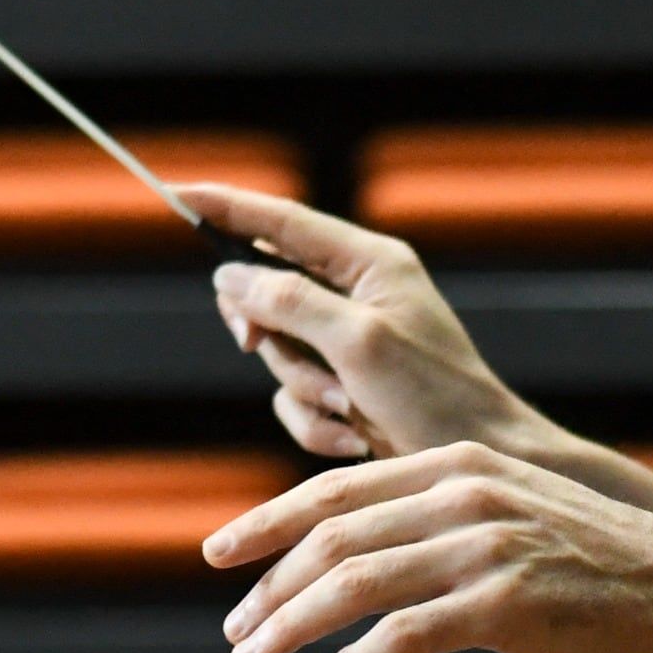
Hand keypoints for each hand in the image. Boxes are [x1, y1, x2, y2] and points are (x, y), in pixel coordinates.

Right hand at [177, 182, 540, 462]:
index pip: (282, 222)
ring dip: (302, 389)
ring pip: (274, 352)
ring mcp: (347, 342)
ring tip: (348, 407)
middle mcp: (356, 294)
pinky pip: (291, 398)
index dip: (227, 206)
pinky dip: (313, 422)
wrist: (476, 461)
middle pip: (266, 291)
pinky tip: (353, 437)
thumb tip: (229, 275)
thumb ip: (291, 302)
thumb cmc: (434, 394)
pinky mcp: (343, 386)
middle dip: (268, 333)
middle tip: (260, 345)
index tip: (176, 191)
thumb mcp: (358, 342)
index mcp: (369, 263)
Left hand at [206, 440, 652, 652]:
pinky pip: (400, 639)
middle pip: (332, 537)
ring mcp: (483, 546)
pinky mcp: (503, 604)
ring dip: (290, 628)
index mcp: (457, 465)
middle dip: (270, 587)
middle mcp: (463, 494)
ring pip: (352, 585)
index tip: (220, 554)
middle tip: (236, 633)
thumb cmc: (600, 561)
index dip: (268, 522)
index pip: (335, 489)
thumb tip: (367, 547)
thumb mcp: (514, 509)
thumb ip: (444, 515)